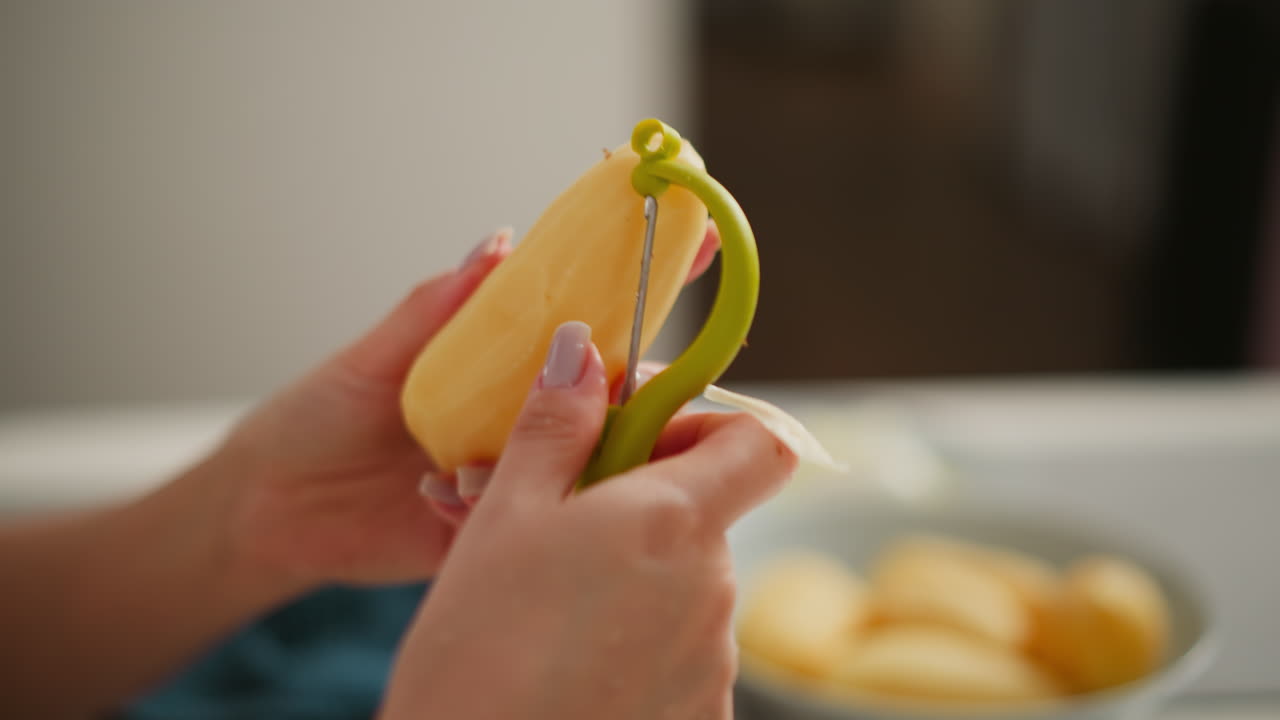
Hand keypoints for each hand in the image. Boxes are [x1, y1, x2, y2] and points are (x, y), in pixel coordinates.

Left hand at [213, 222, 719, 587]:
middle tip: (621, 380)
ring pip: (596, 459)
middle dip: (644, 377)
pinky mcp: (507, 532)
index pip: (593, 314)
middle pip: (617, 388)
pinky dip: (504, 505)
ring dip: (571, 453)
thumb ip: (437, 309)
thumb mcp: (374, 359)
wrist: (273, 512)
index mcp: (506, 360)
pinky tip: (438, 493)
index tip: (695, 238)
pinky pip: (542, 523)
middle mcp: (530, 413)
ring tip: (481, 452)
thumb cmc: (316, 419)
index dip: (649, 277)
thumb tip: (501, 242)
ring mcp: (525, 472)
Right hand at [381, 321, 796, 719]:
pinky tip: (569, 656)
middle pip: (705, 512)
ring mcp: (712, 660)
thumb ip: (555, 427)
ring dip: (630, 572)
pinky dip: (636, 639)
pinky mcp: (700, 713)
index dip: (708, 425)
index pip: (760, 442)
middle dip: (639, 501)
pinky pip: (679, 651)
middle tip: (553, 517)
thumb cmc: (477, 651)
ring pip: (684, 583)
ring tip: (546, 598)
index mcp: (673, 521)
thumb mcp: (504, 517)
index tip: (640, 434)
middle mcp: (713, 589)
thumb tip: (582, 351)